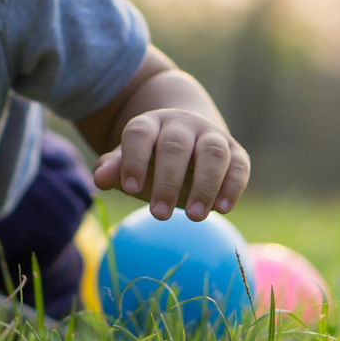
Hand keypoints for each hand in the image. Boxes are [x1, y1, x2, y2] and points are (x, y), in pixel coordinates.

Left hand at [92, 108, 249, 220]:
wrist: (189, 139)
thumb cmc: (151, 158)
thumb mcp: (128, 161)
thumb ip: (113, 168)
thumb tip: (100, 179)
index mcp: (150, 123)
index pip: (139, 134)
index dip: (134, 160)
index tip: (130, 189)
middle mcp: (182, 124)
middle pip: (175, 145)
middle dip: (167, 181)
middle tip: (158, 214)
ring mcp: (211, 135)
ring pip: (212, 153)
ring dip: (205, 185)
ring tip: (193, 216)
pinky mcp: (236, 152)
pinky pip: (239, 166)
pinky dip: (232, 187)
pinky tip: (222, 210)